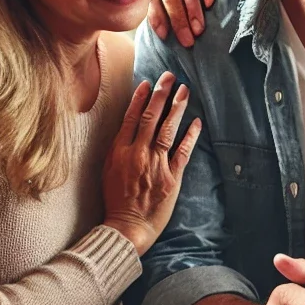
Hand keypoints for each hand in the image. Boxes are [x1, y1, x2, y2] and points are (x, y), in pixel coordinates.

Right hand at [103, 73, 202, 255]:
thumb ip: (118, 149)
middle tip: (170, 76)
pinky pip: (183, 151)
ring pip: (167, 129)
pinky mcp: (171, 177)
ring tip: (185, 91)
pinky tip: (197, 122)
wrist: (126, 227)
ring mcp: (155, 165)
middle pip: (150, 118)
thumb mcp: (108, 170)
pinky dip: (190, 135)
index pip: (131, 118)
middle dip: (161, 94)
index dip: (140, 98)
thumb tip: (128, 127)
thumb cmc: (116, 200)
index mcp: (118, 152)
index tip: (148, 83)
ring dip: (177, 108)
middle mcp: (137, 155)